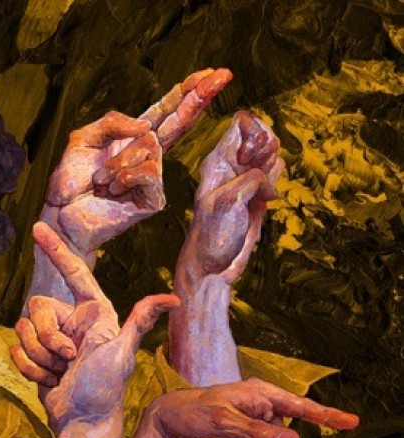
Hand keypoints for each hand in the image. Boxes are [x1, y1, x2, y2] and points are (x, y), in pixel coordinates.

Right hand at [11, 222, 178, 434]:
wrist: (82, 422)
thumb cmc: (104, 390)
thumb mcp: (121, 353)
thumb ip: (140, 321)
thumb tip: (174, 299)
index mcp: (94, 312)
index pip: (74, 272)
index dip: (56, 249)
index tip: (37, 227)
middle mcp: (73, 319)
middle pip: (37, 307)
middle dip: (46, 338)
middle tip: (68, 359)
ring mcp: (53, 338)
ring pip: (23, 328)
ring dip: (38, 358)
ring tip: (60, 373)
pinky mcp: (37, 355)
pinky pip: (17, 349)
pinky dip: (29, 368)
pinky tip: (49, 381)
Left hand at [44, 68, 232, 257]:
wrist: (63, 213)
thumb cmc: (70, 182)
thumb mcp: (83, 139)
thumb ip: (111, 122)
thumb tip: (145, 125)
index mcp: (132, 139)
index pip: (165, 111)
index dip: (185, 92)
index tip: (210, 72)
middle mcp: (147, 155)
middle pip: (179, 121)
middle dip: (198, 96)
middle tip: (224, 74)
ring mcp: (152, 178)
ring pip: (151, 146)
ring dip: (119, 161)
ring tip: (101, 180)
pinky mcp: (153, 199)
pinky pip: (150, 171)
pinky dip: (127, 175)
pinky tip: (114, 188)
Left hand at [178, 110, 282, 283]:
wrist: (212, 265)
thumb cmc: (212, 235)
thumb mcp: (227, 201)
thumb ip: (251, 179)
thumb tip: (269, 178)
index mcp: (218, 160)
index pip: (242, 121)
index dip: (255, 132)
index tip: (250, 158)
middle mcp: (232, 164)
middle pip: (264, 133)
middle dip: (269, 150)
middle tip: (258, 174)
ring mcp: (246, 178)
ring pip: (273, 154)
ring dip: (273, 170)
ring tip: (259, 193)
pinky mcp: (257, 193)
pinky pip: (275, 173)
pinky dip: (275, 183)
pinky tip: (263, 201)